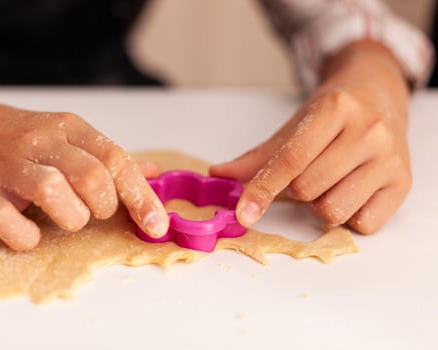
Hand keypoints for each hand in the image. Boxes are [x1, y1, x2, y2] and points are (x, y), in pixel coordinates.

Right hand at [0, 82, 167, 250]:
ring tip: (65, 216)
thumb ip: (111, 159)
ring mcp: (8, 168)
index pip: (116, 159)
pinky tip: (30, 230)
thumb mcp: (70, 138)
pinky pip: (11, 224)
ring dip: (71, 217)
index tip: (157, 226)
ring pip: (53, 192)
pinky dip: (28, 237)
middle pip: (91, 177)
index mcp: (69, 128)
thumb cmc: (24, 139)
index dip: (141, 197)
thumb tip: (155, 173)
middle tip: (94, 210)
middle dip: (103, 206)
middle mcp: (40, 143)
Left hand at [211, 41, 410, 233]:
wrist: (379, 94)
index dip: (262, 189)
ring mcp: (389, 159)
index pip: (290, 160)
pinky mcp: (403, 183)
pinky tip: (351, 191)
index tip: (243, 214)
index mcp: (335, 110)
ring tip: (329, 182)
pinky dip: (348, 216)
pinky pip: (362, 224)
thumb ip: (258, 156)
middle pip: (307, 189)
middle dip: (296, 191)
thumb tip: (219, 175)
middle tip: (308, 173)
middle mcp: (367, 132)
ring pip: (333, 211)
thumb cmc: (334, 112)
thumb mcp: (295, 125)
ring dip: (320, 205)